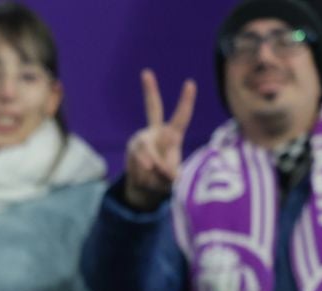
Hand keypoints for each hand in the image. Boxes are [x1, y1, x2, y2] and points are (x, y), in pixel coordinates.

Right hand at [124, 70, 196, 211]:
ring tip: (153, 174)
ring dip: (151, 166)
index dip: (186, 101)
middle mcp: (155, 132)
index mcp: (172, 135)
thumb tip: (154, 165)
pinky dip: (143, 172)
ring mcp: (141, 138)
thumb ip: (168, 173)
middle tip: (146, 73)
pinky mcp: (131, 148)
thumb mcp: (171, 179)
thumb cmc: (163, 179)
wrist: (143, 187)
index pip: (181, 117)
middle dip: (150, 90)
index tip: (190, 83)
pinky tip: (143, 176)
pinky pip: (138, 159)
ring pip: (145, 147)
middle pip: (153, 108)